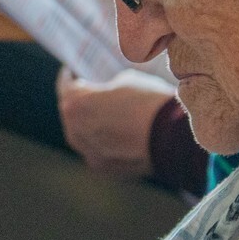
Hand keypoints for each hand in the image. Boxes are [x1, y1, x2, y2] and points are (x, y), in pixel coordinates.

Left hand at [57, 68, 176, 179]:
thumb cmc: (149, 102)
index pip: (66, 86)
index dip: (71, 77)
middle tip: (89, 93)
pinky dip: (102, 142)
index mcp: (75, 104)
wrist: (172, 138)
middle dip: (80, 102)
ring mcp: (87, 151)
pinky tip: (115, 134)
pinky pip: (96, 150)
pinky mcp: (102, 167)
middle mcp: (74, 130)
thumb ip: (107, 87)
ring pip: (82, 135)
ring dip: (89, 124)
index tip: (75, 72)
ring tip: (103, 114)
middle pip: (72, 113)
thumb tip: (107, 92)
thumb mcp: (126, 80)